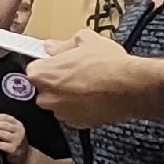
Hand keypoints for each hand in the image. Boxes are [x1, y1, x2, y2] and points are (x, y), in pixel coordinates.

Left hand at [0, 113, 27, 161]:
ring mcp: (17, 140)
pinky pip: (0, 145)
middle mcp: (19, 131)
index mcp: (18, 125)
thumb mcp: (14, 131)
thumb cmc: (16, 143)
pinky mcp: (13, 149)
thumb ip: (5, 125)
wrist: (26, 157)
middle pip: (2, 124)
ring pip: (0, 134)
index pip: (5, 117)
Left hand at [28, 29, 163, 129]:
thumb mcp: (85, 40)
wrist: (130, 87)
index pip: (33, 70)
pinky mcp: (77, 123)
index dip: (47, 65)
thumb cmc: (108, 64)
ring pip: (58, 102)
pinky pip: (72, 114)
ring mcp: (61, 112)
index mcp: (43, 74)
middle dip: (56, 82)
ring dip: (67, 95)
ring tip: (87, 84)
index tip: (56, 63)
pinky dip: (79, 107)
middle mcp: (47, 96)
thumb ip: (63, 44)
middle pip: (44, 88)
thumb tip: (53, 46)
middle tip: (74, 72)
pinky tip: (93, 96)